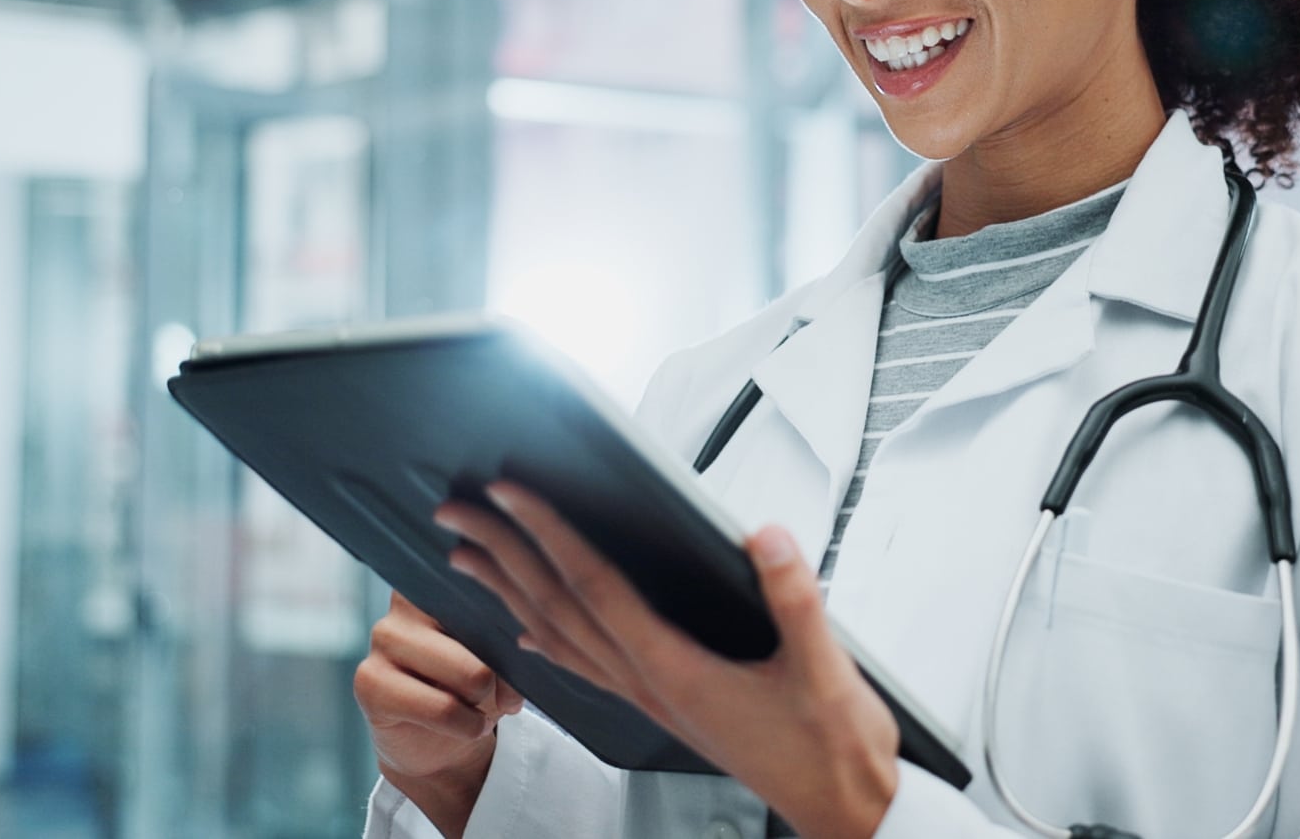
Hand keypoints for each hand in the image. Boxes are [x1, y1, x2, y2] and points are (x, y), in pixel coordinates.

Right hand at [353, 590, 525, 837]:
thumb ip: (511, 638)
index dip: (520, 632)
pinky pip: (441, 708)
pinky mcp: (369, 680)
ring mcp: (383, 636)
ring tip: (483, 710)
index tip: (530, 655)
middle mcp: (407, 600)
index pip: (493, 592)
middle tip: (509, 695)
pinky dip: (467, 725)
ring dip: (486, 702)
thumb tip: (528, 646)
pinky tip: (467, 726)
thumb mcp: (502, 656)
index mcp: (443, 580)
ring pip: (470, 673)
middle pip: (487, 631)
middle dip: (508, 673)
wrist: (440, 743)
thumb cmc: (475, 686)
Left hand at [436, 485, 899, 838]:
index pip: (595, 585)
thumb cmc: (834, 746)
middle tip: (457, 512)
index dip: (549, 532)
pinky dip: (547, 640)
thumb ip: (796, 598)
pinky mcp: (663, 707)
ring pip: (559, 635)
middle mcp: (649, 683)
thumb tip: (763, 536)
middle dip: (503, 552)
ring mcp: (650, 698)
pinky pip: (585, 666)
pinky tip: (526, 631)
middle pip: (557, 605)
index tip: (511, 492)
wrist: (842, 810)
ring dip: (508, 591)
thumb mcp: (828, 669)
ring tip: (466, 559)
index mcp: (676, 668)